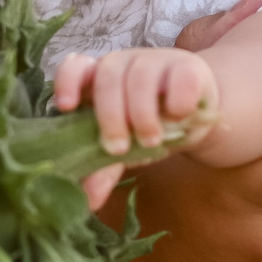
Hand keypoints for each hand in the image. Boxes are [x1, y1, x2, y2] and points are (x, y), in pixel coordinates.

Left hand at [52, 47, 219, 207]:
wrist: (195, 114)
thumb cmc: (149, 126)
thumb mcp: (124, 147)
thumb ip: (104, 168)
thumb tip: (88, 201)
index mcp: (96, 80)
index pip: (75, 66)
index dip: (67, 82)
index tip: (66, 107)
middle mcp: (122, 64)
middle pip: (108, 76)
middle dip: (110, 115)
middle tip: (118, 148)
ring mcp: (154, 61)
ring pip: (141, 76)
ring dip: (143, 112)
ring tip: (150, 141)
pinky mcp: (188, 67)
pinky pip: (181, 77)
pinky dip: (178, 100)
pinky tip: (179, 116)